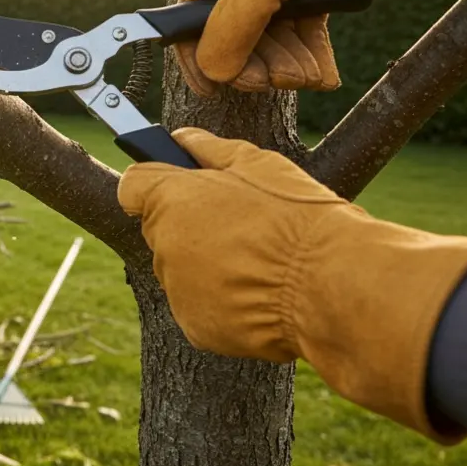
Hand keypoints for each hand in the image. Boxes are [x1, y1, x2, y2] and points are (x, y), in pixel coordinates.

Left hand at [118, 127, 466, 440]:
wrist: (332, 287)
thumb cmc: (300, 220)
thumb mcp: (259, 165)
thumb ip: (210, 149)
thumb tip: (181, 138)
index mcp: (171, 200)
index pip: (133, 187)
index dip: (157, 185)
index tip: (181, 188)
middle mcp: (164, 246)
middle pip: (161, 230)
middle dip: (191, 226)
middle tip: (242, 228)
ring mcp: (177, 290)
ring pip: (182, 270)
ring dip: (207, 266)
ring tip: (258, 264)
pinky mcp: (196, 327)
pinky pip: (200, 307)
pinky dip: (222, 302)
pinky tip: (260, 294)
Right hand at [175, 0, 466, 96]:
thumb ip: (229, 33)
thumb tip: (215, 75)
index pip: (189, 34)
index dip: (201, 65)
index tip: (214, 91)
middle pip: (236, 50)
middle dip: (260, 69)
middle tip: (283, 77)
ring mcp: (274, 1)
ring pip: (272, 52)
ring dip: (291, 69)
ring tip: (311, 74)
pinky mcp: (307, 6)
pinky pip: (302, 45)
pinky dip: (313, 63)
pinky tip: (325, 75)